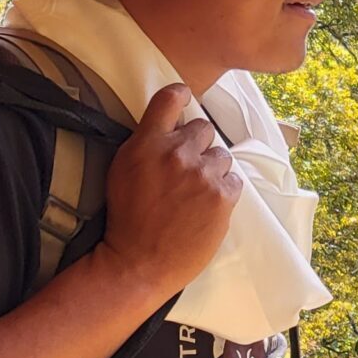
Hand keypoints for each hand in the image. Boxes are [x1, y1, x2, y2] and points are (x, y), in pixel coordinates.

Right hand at [96, 83, 241, 299]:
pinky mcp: (222, 196)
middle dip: (197, 145)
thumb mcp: (123, 170)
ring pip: (221, 155)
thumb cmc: (128, 219)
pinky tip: (207, 207)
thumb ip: (146, 143)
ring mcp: (202, 174)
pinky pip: (234, 180)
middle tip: (186, 171)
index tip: (185, 97)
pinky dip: (224, 192)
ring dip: (212, 170)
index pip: (170, 98)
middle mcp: (177, 153)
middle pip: (204, 127)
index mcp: (148, 143)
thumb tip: (170, 128)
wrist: (139, 262)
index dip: (181, 95)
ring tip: (196, 194)